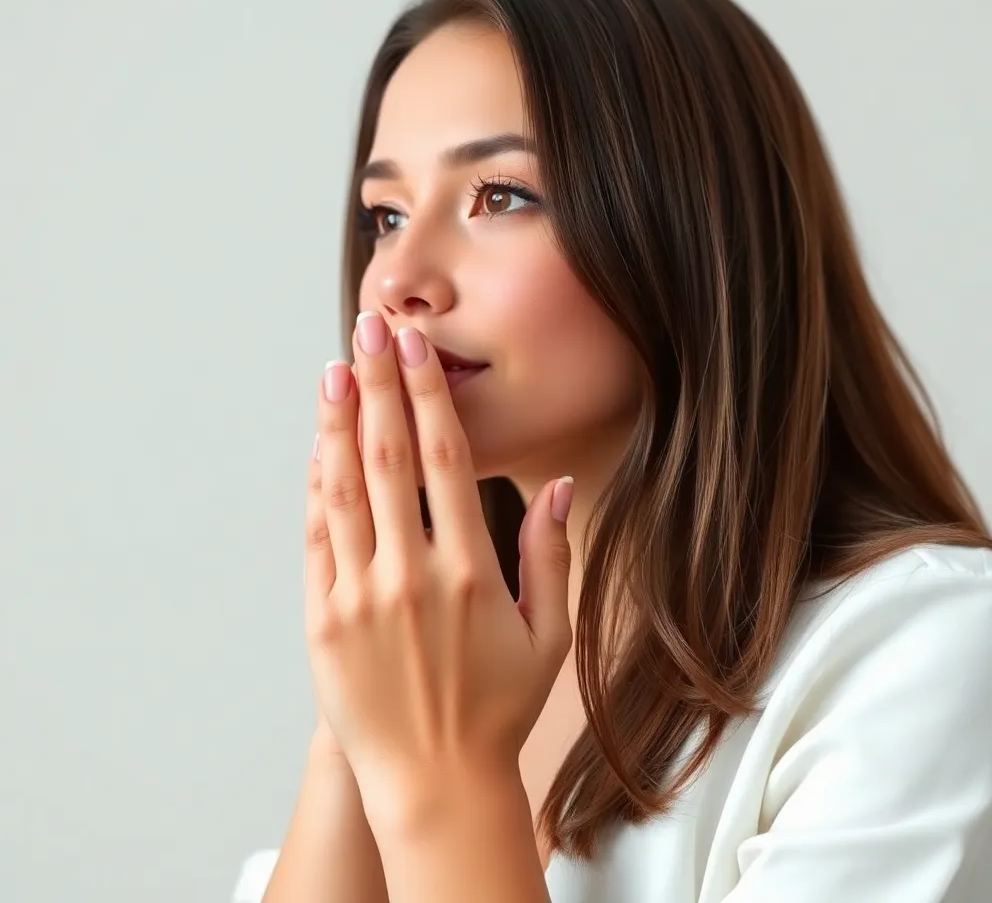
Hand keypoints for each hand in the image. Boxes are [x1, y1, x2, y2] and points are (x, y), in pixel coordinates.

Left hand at [304, 311, 574, 833]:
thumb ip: (551, 555)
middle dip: (376, 383)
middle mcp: (410, 576)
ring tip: (335, 370)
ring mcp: (358, 598)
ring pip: (342, 489)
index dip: (428, 395)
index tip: (416, 349)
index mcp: (470, 573)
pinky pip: (316, 538)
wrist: (435, 782)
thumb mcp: (549, 635)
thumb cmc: (497, 708)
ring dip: (336, 423)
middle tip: (369, 329)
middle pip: (386, 456)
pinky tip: (317, 448)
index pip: (445, 460)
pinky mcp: (322, 622)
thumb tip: (556, 484)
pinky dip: (315, 487)